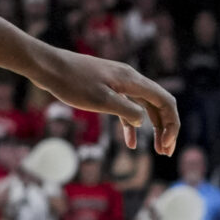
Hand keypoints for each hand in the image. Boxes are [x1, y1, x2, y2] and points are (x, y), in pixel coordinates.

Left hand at [31, 49, 179, 153]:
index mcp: (133, 81)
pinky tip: (130, 143)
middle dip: (166, 128)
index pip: (165, 101)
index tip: (166, 145)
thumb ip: (127, 111)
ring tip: (157, 150)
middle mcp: (130, 80)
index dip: (171, 124)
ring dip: (153, 128)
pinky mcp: (107, 88)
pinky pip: (128, 107)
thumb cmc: (72, 83)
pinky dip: (132, 125)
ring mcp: (119, 83)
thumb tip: (142, 122)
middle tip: (166, 152)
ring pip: (145, 107)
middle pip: (158, 105)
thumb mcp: (101, 101)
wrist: (48, 66)